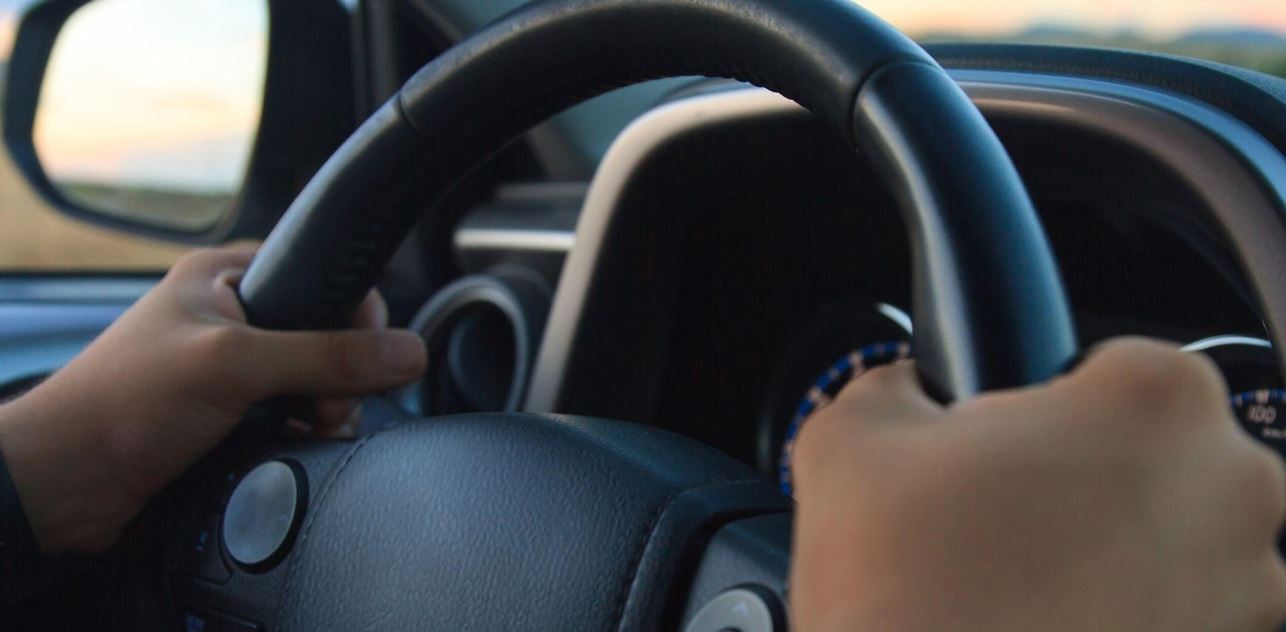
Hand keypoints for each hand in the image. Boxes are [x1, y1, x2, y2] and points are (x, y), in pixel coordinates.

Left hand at [0, 245, 426, 552]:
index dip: (356, 314)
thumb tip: (407, 351)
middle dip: (343, 374)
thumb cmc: (121, 405)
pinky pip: (293, 411)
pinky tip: (297, 440)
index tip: (368, 354)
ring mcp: (229, 366)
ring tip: (312, 425)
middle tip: (330, 403)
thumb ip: (326, 356)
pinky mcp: (228, 411)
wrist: (65, 484)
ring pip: (313, 377)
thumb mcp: (235, 366)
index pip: (322, 274)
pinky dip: (304, 428)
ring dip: (326, 406)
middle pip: (326, 332)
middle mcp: (230, 314)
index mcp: (224, 275)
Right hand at [789, 338, 1285, 630]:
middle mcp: (1233, 488)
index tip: (1004, 437)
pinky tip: (1049, 621)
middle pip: (1161, 448)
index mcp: (1154, 399)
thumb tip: (907, 390)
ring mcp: (1249, 589)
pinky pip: (1186, 613)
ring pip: (1184, 537)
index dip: (1044, 396)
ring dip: (1119, 548)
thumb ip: (892, 383)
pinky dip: (1131, 615)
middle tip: (1002, 514)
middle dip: (1090, 471)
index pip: (1113, 359)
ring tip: (1020, 582)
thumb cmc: (905, 590)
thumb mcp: (848, 441)